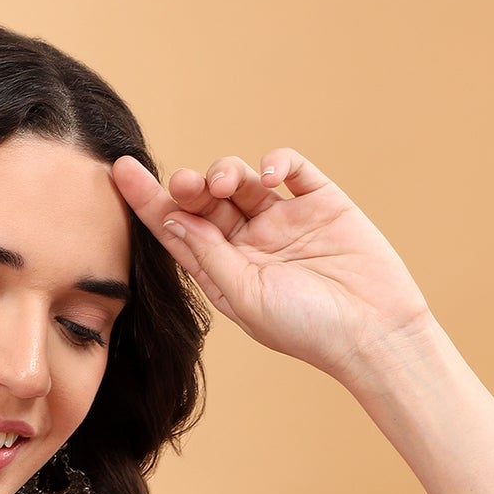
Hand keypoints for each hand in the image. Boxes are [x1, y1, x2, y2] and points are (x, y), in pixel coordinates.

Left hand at [111, 150, 432, 380]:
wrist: (373, 332)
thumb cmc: (306, 328)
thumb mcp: (246, 297)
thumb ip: (208, 255)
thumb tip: (170, 216)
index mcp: (223, 272)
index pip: (177, 230)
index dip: (148, 201)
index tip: (120, 171)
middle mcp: (249, 244)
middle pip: (205, 201)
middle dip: (189, 186)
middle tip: (186, 184)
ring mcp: (284, 221)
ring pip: (241, 180)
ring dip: (225, 171)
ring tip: (223, 183)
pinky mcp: (320, 202)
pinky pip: (290, 168)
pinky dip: (275, 162)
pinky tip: (268, 176)